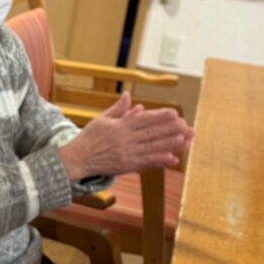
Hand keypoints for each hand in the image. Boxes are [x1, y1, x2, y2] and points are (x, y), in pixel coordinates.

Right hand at [58, 92, 193, 180]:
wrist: (76, 159)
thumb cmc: (88, 138)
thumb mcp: (101, 120)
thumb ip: (118, 109)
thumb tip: (129, 97)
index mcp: (120, 126)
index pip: (144, 119)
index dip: (160, 116)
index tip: (175, 113)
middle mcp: (125, 140)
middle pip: (152, 133)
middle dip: (171, 129)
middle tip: (187, 126)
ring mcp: (126, 154)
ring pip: (152, 147)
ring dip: (170, 144)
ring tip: (185, 140)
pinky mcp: (126, 166)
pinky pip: (146, 163)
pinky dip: (159, 161)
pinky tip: (172, 158)